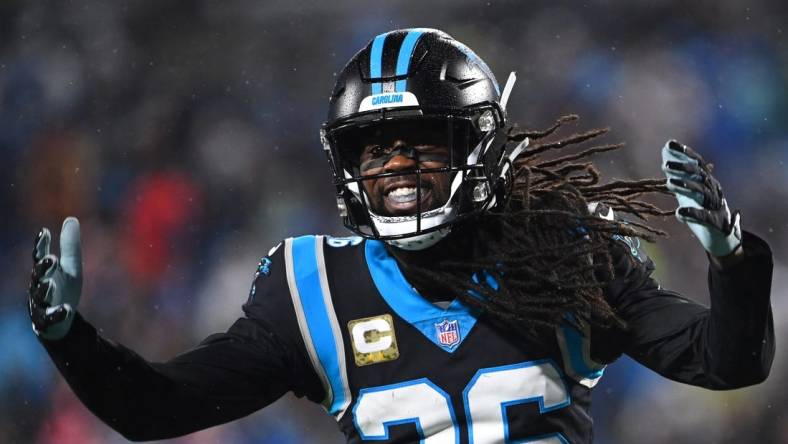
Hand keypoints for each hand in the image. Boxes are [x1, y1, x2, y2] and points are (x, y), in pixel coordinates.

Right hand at [28, 217, 82, 339]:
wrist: (60, 321)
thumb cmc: (63, 289)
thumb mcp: (70, 267)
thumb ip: (69, 246)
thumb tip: (71, 218)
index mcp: (45, 271)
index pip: (40, 256)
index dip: (41, 245)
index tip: (45, 232)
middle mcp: (39, 285)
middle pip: (38, 275)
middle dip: (43, 267)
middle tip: (51, 259)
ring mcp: (40, 303)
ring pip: (40, 295)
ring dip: (45, 288)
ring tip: (51, 283)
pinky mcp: (45, 320)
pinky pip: (49, 317)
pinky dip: (57, 313)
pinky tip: (66, 309)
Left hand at [662, 140, 741, 257]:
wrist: (722, 236)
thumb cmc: (702, 208)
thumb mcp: (688, 189)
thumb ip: (677, 171)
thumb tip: (666, 148)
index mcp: (707, 181)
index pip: (697, 164)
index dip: (685, 153)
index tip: (670, 144)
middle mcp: (713, 190)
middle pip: (699, 176)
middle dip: (683, 168)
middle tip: (665, 165)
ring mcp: (715, 206)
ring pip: (702, 194)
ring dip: (685, 187)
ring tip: (669, 182)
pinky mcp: (715, 223)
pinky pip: (704, 217)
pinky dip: (692, 214)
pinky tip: (680, 213)